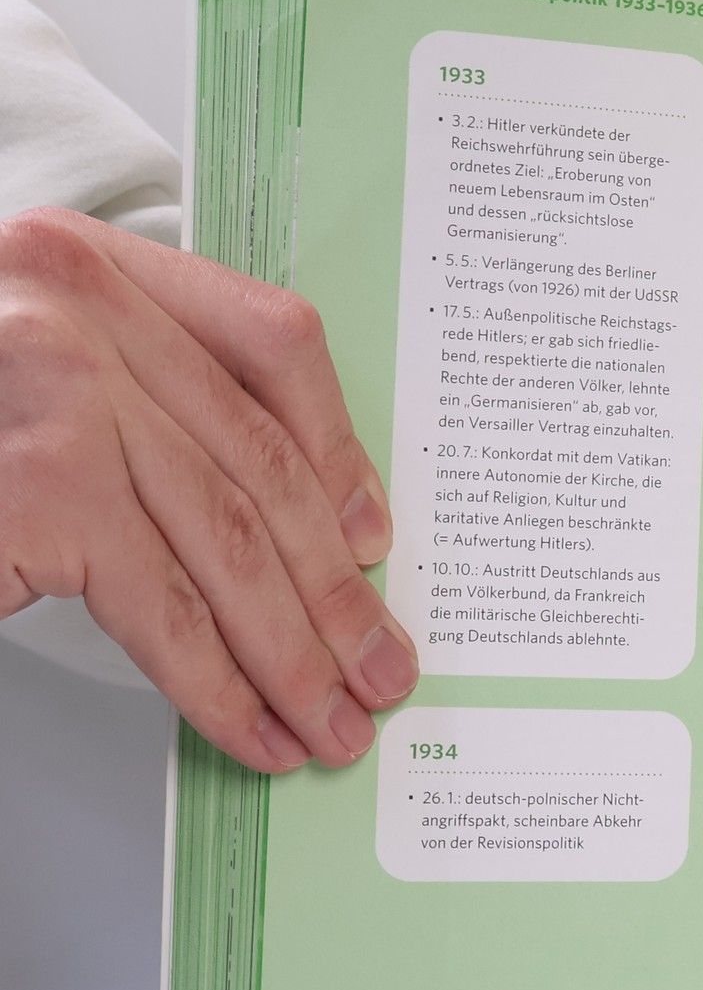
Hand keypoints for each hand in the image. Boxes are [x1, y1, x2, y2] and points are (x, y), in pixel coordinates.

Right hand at [0, 208, 417, 770]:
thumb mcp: (24, 369)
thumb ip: (129, 398)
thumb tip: (283, 518)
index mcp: (82, 260)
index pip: (268, 340)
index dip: (338, 447)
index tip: (373, 535)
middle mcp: (75, 303)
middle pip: (259, 461)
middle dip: (333, 586)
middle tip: (380, 666)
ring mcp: (55, 389)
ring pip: (228, 541)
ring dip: (293, 651)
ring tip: (334, 720)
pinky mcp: (36, 486)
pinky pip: (164, 606)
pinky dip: (219, 684)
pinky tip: (254, 728)